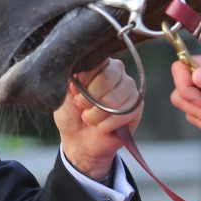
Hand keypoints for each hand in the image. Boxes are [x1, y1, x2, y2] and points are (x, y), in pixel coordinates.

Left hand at [55, 58, 142, 180]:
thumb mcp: (64, 94)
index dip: (85, 79)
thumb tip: (77, 74)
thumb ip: (71, 80)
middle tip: (81, 107)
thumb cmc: (71, 113)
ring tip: (89, 120)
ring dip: (97, 115)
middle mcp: (118, 73)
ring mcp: (129, 89)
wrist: (78, 140)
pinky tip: (101, 128)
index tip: (75, 92)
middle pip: (108, 78)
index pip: (99, 61)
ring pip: (114, 99)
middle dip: (90, 98)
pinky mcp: (136, 107)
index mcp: (100, 64)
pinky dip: (107, 125)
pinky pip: (124, 114)